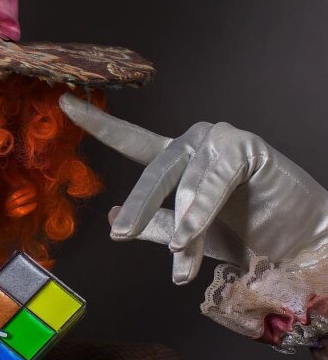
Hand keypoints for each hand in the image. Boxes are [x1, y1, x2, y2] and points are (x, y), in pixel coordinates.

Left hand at [58, 94, 327, 284]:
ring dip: (182, 223)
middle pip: (154, 169)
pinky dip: (201, 207)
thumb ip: (152, 225)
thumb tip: (108, 216)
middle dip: (138, 204)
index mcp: (175, 160)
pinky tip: (191, 231)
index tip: (63, 103)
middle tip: (120, 233)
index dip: (100, 124)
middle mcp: (194, 144)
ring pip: (185, 182)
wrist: (296, 244)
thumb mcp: (187, 236)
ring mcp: (221, 142)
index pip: (132, 141)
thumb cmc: (243, 233)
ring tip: (181, 256)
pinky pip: (214, 179)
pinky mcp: (247, 148)